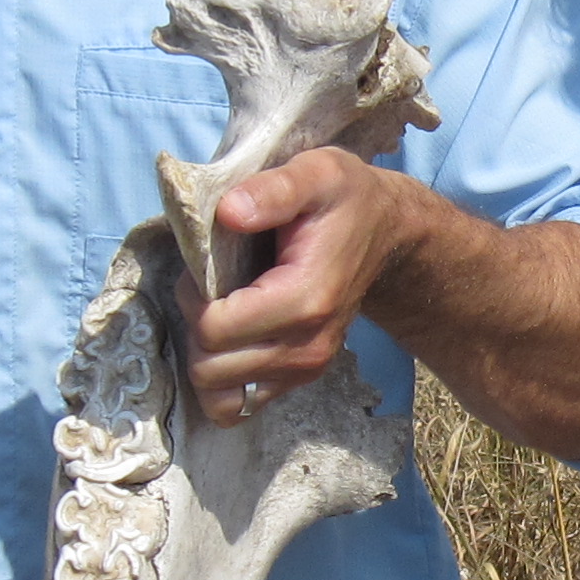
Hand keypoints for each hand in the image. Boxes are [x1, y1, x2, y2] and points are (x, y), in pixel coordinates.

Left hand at [178, 146, 429, 419]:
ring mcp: (304, 371)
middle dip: (195, 326)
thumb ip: (273, 190)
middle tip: (212, 289)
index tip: (207, 269)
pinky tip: (231, 337)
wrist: (386, 235)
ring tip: (221, 312)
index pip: (213, 330)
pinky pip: (237, 405)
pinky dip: (221, 377)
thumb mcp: (316, 174)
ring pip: (218, 393)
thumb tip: (229, 213)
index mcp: (304, 301)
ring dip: (205, 353)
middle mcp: (306, 349)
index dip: (194, 297)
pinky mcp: (297, 380)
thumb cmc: (345, 200)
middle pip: (209, 368)